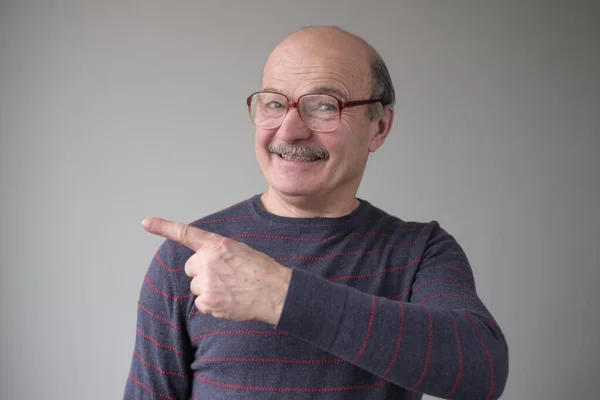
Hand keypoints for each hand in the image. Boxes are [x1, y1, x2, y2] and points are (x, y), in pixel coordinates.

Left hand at [142, 217, 291, 324]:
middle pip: (191, 267)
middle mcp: (208, 262)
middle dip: (202, 272)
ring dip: (208, 288)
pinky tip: (229, 300)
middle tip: (225, 276)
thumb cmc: (262, 271)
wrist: (276, 292)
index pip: (186, 234)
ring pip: (196, 286)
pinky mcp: (209, 302)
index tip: (145, 222)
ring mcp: (207, 283)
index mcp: (217, 245)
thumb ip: (217, 253)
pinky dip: (212, 304)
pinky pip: (200, 304)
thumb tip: (203, 265)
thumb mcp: (239, 250)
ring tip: (231, 288)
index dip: (163, 227)